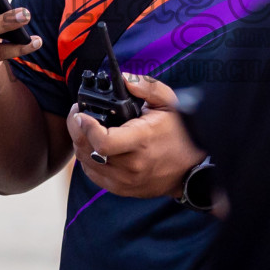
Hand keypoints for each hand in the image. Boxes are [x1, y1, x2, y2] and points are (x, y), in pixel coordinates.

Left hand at [66, 75, 203, 198]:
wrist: (193, 167)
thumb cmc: (180, 132)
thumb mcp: (168, 102)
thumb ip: (146, 87)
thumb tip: (123, 79)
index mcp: (142, 141)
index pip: (103, 142)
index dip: (85, 127)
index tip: (81, 112)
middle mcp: (132, 165)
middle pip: (88, 151)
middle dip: (76, 129)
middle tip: (78, 114)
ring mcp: (126, 181)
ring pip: (87, 164)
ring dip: (81, 144)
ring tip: (86, 129)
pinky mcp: (122, 190)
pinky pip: (94, 176)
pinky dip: (88, 160)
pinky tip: (94, 147)